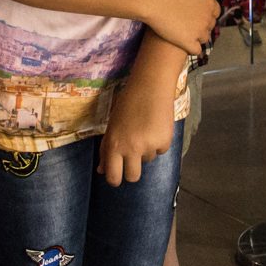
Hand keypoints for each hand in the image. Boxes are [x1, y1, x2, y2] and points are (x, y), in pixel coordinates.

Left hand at [97, 70, 176, 186]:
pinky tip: (156, 126)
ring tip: (145, 128)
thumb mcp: (112, 126)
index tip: (118, 176)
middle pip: (133, 177)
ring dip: (146, 150)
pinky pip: (161, 151)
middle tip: (134, 159)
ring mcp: (149, 146)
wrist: (151, 86)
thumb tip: (101, 171)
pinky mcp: (164, 141)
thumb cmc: (127, 103)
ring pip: (147, 160)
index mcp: (114, 145)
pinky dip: (159, 142)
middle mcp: (131, 148)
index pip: (113, 177)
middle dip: (133, 172)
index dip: (115, 179)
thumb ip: (106, 149)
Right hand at [144, 0, 221, 54]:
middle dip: (203, 24)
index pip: (215, 12)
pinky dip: (192, 49)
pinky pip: (196, 50)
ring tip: (186, 33)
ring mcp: (198, 32)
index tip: (196, 12)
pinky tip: (184, 44)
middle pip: (210, 26)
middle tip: (189, 22)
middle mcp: (207, 19)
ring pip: (204, 38)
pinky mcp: (188, 42)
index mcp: (210, 4)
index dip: (207, 12)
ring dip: (198, 37)